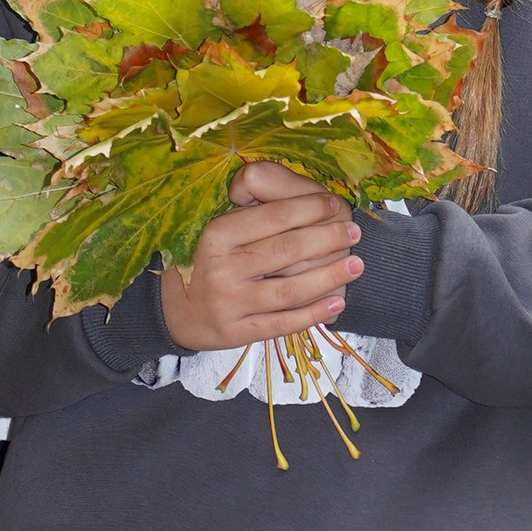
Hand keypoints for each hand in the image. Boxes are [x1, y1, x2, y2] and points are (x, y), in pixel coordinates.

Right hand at [161, 163, 362, 352]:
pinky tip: (336, 304)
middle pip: (286, 251)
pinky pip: (282, 324)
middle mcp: (222, 269)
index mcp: (216, 235)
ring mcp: (230, 304)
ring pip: (289, 291)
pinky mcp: (237, 333)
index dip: (309, 208)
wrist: (176, 311)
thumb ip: (254, 208)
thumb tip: (300, 197)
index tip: (334, 204)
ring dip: (328, 277)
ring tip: (356, 266)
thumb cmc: (208, 261)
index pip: (272, 217)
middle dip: (327, 239)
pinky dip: (312, 314)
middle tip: (353, 232)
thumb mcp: (220, 227)